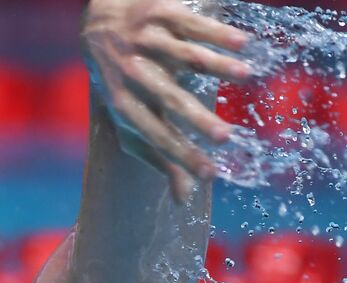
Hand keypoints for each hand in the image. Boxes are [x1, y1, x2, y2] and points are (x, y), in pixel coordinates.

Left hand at [82, 0, 251, 199]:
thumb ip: (158, 157)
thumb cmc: (122, 84)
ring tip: (247, 76)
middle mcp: (131, 74)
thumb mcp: (131, 120)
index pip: (155, 135)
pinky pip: (189, 24)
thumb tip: (184, 199)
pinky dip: (216, 33)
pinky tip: (242, 43)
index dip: (181, 156)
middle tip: (226, 137)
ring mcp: (144, 41)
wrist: (99, 25)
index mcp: (124, 105)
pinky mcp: (157, 13)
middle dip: (196, 120)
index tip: (210, 174)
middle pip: (167, 99)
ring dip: (216, 66)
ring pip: (183, 55)